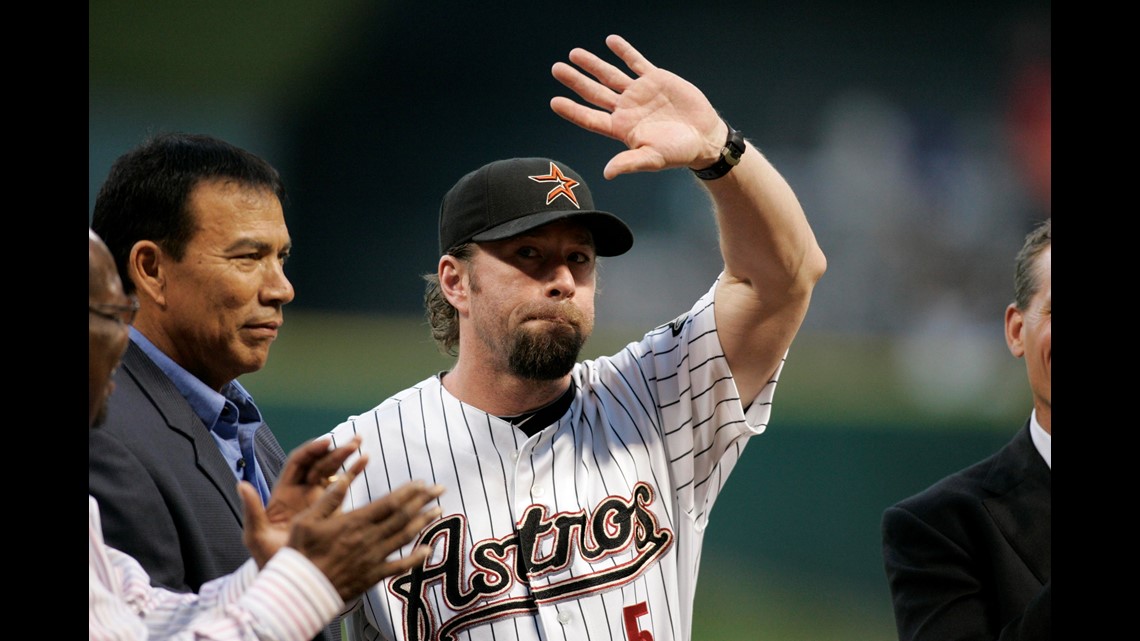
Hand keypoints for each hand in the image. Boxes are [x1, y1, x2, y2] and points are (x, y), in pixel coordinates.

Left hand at [239, 435, 366, 567]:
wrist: (291, 579)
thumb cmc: (270, 559)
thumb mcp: (256, 536)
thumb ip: (251, 510)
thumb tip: (241, 485)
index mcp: (283, 494)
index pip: (297, 463)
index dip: (311, 450)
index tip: (326, 443)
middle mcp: (301, 492)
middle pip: (317, 463)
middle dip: (333, 450)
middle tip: (351, 443)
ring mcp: (318, 499)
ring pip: (331, 470)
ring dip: (344, 455)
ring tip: (358, 443)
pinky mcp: (332, 508)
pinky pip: (344, 484)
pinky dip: (354, 471)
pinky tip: (365, 459)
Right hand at [286, 478, 444, 600]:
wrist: (300, 590)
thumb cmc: (300, 553)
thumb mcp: (306, 520)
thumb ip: (328, 499)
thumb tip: (342, 478)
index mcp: (354, 522)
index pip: (389, 502)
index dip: (408, 492)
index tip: (422, 482)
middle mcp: (369, 538)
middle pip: (403, 516)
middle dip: (424, 500)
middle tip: (440, 489)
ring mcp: (374, 558)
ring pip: (405, 537)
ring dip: (424, 522)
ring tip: (438, 510)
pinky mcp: (373, 576)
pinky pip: (400, 567)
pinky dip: (416, 558)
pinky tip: (428, 550)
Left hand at [550, 34, 725, 178]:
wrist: (704, 137)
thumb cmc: (678, 152)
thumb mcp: (653, 158)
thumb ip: (629, 162)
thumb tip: (607, 173)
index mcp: (621, 128)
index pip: (591, 118)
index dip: (573, 110)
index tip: (555, 102)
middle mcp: (626, 109)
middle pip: (594, 92)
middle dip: (575, 80)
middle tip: (556, 69)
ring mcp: (639, 93)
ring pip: (610, 75)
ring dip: (593, 64)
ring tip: (574, 54)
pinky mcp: (655, 79)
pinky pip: (636, 62)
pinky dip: (624, 51)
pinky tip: (611, 41)